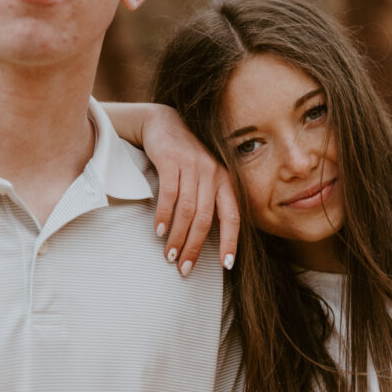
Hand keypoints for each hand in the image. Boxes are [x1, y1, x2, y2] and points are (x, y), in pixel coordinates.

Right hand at [141, 105, 239, 274]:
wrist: (163, 124)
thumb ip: (208, 201)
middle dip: (194, 247)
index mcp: (225, 181)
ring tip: (169, 255)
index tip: (226, 265)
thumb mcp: (203, 177)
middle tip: (184, 268)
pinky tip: (159, 231)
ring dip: (177, 237)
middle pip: (206, 219)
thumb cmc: (184, 158)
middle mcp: (212, 173)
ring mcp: (192, 166)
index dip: (231, 242)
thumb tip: (204, 238)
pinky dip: (164, 215)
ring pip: (188, 210)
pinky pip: (170, 194)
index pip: (233, 217)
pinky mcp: (172, 160)